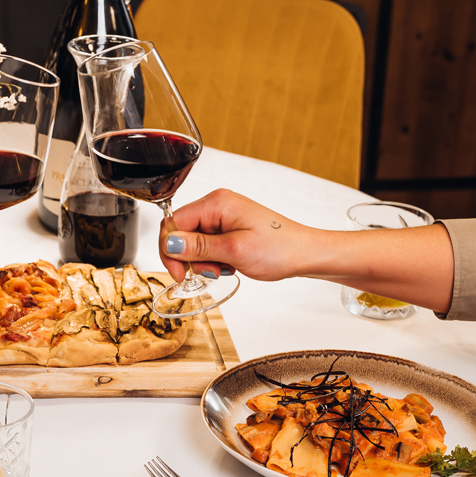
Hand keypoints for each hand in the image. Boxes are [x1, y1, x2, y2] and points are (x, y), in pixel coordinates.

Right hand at [159, 189, 313, 282]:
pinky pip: (207, 244)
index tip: (179, 273)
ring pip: (193, 241)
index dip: (171, 250)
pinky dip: (212, 259)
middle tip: (210, 272)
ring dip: (203, 261)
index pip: (173, 223)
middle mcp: (217, 205)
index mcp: (217, 203)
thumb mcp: (234, 250)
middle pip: (181, 232)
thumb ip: (198, 247)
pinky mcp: (228, 227)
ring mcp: (223, 216)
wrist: (305, 254)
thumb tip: (170, 243)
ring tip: (225, 268)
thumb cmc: (280, 249)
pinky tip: (228, 264)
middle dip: (190, 258)